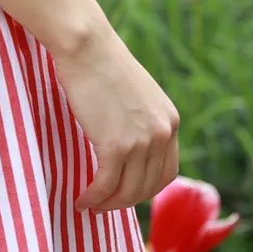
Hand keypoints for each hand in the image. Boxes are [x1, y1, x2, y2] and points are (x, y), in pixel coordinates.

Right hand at [50, 20, 179, 213]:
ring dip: (107, 204)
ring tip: (88, 204)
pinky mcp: (116, 145)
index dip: (145, 189)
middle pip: (148, 187)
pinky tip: (81, 199)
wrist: (88, 47)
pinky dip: (93, 197)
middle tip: (102, 204)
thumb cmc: (102, 66)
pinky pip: (106, 185)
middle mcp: (163, 134)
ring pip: (127, 191)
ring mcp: (142, 141)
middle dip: (124, 201)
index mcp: (171, 122)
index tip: (125, 193)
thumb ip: (141, 123)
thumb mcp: (137, 97)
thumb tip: (130, 150)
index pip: (166, 173)